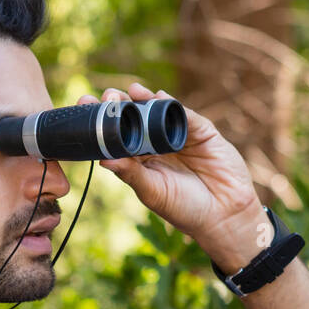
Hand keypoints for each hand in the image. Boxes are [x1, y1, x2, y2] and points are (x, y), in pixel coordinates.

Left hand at [76, 83, 264, 256]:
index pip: (117, 136)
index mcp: (141, 161)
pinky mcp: (202, 131)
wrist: (224, 216)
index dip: (102, 121)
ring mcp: (179, 136)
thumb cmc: (185, 210)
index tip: (84, 106)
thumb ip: (131, 174)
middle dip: (119, 105)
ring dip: (142, 99)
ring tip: (129, 92)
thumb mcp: (153, 193)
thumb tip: (103, 160)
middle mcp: (157, 145)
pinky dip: (171, 104)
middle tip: (106, 96)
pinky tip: (158, 97)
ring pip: (157, 112)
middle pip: (134, 118)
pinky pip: (184, 114)